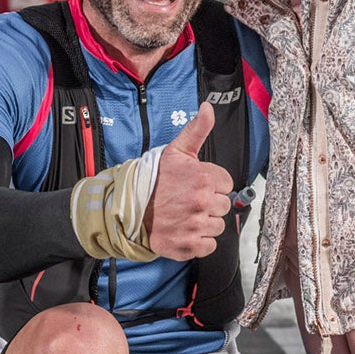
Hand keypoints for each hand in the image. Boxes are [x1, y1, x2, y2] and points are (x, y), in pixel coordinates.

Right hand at [145, 102, 232, 261]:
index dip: (212, 184)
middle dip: (209, 204)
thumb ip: (197, 129)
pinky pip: (209, 245)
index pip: (226, 184)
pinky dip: (199, 241)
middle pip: (223, 206)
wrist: (128, 208)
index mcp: (204, 178)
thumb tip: (209, 107)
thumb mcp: (177, 150)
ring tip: (185, 215)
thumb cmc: (154, 180)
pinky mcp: (189, 245)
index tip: (195, 185)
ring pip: (218, 226)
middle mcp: (202, 202)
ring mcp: (195, 225)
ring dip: (205, 223)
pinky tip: (185, 230)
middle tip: (188, 200)